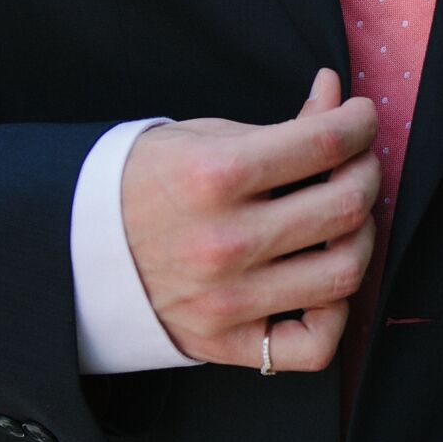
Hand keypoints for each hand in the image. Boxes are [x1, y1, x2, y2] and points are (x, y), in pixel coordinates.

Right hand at [119, 68, 380, 369]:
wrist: (76, 248)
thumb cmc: (146, 183)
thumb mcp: (205, 137)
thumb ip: (282, 125)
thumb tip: (336, 96)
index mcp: (214, 175)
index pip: (324, 144)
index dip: (360, 123)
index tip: (362, 118)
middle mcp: (223, 241)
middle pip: (344, 207)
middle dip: (366, 174)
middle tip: (358, 164)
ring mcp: (226, 299)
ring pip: (343, 274)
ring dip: (361, 237)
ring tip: (344, 219)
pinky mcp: (225, 342)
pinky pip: (313, 345)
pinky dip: (334, 315)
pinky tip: (321, 283)